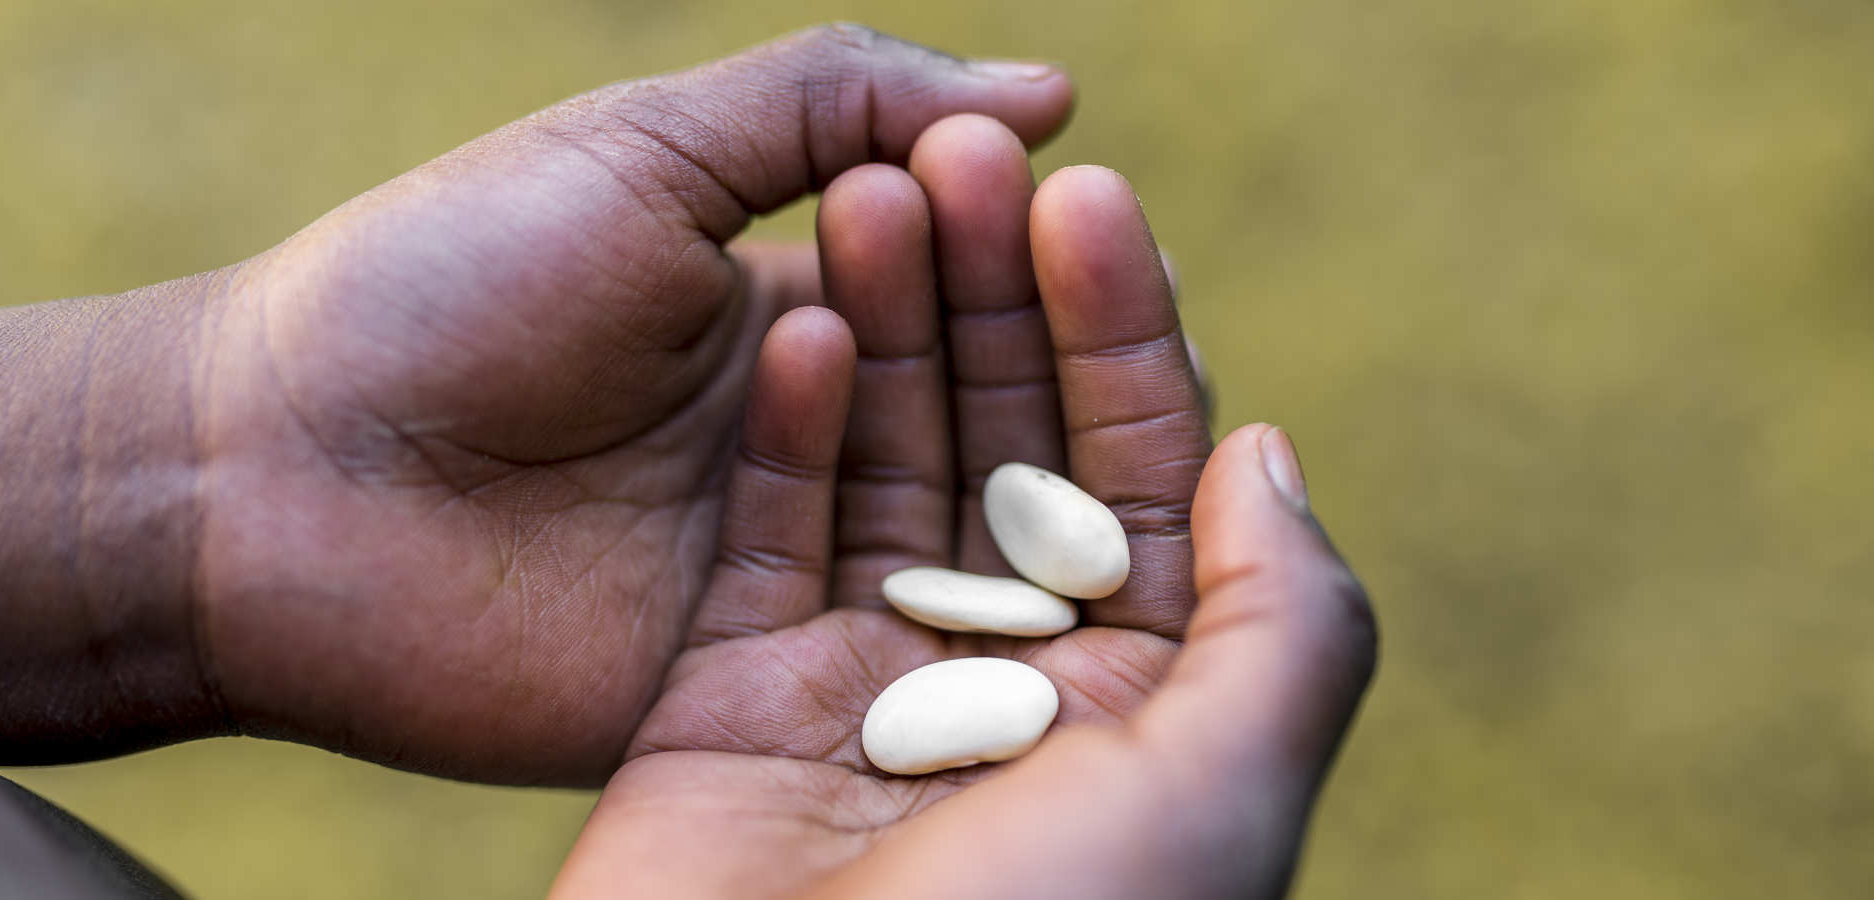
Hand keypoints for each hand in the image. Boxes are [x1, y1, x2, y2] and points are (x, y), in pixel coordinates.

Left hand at [181, 27, 1074, 782]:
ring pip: (973, 521)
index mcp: (801, 326)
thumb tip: (1050, 88)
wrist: (269, 478)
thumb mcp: (643, 149)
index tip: (1069, 187)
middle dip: (1037, 322)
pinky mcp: (763, 687)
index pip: (970, 291)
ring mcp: (797, 578)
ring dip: (1020, 433)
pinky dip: (963, 571)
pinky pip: (901, 637)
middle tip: (1089, 254)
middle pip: (990, 404)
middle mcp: (819, 455)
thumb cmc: (442, 286)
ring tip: (1062, 359)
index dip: (1028, 241)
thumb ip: (834, 103)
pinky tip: (1012, 504)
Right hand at [546, 128, 1377, 896]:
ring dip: (880, 329)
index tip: (1092, 196)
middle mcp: (1008, 684)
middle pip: (1007, 443)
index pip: (1143, 474)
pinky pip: (758, 536)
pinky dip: (774, 430)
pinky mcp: (726, 701)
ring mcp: (861, 686)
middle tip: (966, 154)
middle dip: (996, 300)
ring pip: (881, 466)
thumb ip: (1284, 622)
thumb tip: (1267, 448)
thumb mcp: (1220, 793)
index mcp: (1139, 704)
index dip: (1126, 330)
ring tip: (871, 190)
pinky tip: (787, 319)